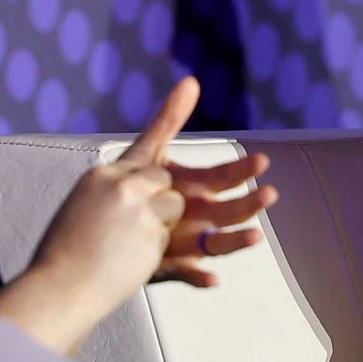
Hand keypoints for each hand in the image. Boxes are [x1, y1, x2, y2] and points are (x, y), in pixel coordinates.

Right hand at [24, 88, 192, 316]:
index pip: (145, 147)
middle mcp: (123, 184)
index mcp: (103, 175)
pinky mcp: (152, 234)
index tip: (190, 86)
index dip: (171, 115)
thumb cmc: (62, 257)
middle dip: (158, 207)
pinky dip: (170, 258)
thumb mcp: (82, 209)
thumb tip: (133, 191)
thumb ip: (110, 194)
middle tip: (122, 232)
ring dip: (157, 232)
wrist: (55, 289)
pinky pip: (178, 239)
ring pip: (174, 208)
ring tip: (122, 250)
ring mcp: (139, 208)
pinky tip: (138, 261)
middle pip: (166, 182)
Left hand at [136, 80, 277, 288]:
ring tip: (255, 236)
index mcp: (188, 190)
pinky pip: (186, 275)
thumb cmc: (123, 191)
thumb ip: (168, 120)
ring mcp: (181, 243)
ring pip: (215, 242)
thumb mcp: (143, 156)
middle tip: (268, 194)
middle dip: (247, 202)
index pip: (219, 177)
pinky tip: (212, 280)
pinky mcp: (167, 268)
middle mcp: (191, 216)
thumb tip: (192, 81)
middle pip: (223, 209)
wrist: (94, 235)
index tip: (261, 162)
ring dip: (237, 239)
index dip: (239, 170)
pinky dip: (199, 278)